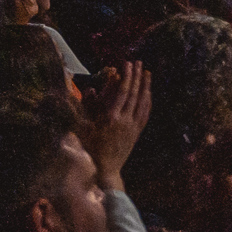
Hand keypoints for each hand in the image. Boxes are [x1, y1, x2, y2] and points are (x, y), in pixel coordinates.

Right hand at [75, 62, 152, 190]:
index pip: (122, 92)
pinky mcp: (137, 132)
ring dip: (145, 86)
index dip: (126, 76)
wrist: (105, 169)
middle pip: (134, 93)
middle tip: (139, 62)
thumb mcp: (82, 127)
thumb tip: (88, 89)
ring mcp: (133, 126)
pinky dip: (148, 101)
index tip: (127, 64)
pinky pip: (145, 113)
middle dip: (137, 76)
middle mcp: (125, 120)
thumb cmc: (89, 148)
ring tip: (148, 72)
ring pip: (142, 102)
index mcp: (110, 117)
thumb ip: (85, 107)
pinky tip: (149, 93)